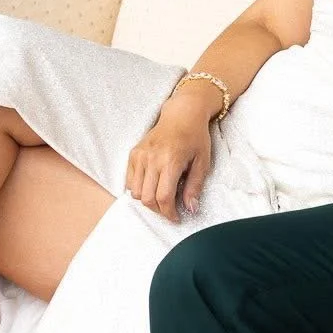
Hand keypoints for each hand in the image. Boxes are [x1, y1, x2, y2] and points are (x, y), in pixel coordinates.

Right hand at [125, 96, 215, 221]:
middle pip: (147, 198)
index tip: (176, 218)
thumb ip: (195, 186)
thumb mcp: (203, 162)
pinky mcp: (134, 153)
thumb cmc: (195, 137)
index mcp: (171, 161)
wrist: (182, 114)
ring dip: (148, 201)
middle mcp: (152, 158)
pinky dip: (138, 189)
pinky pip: (130, 181)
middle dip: (159, 210)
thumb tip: (190, 208)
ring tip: (161, 197)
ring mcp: (140, 155)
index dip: (169, 213)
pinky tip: (152, 186)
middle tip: (170, 210)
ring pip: (136, 192)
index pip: (163, 197)